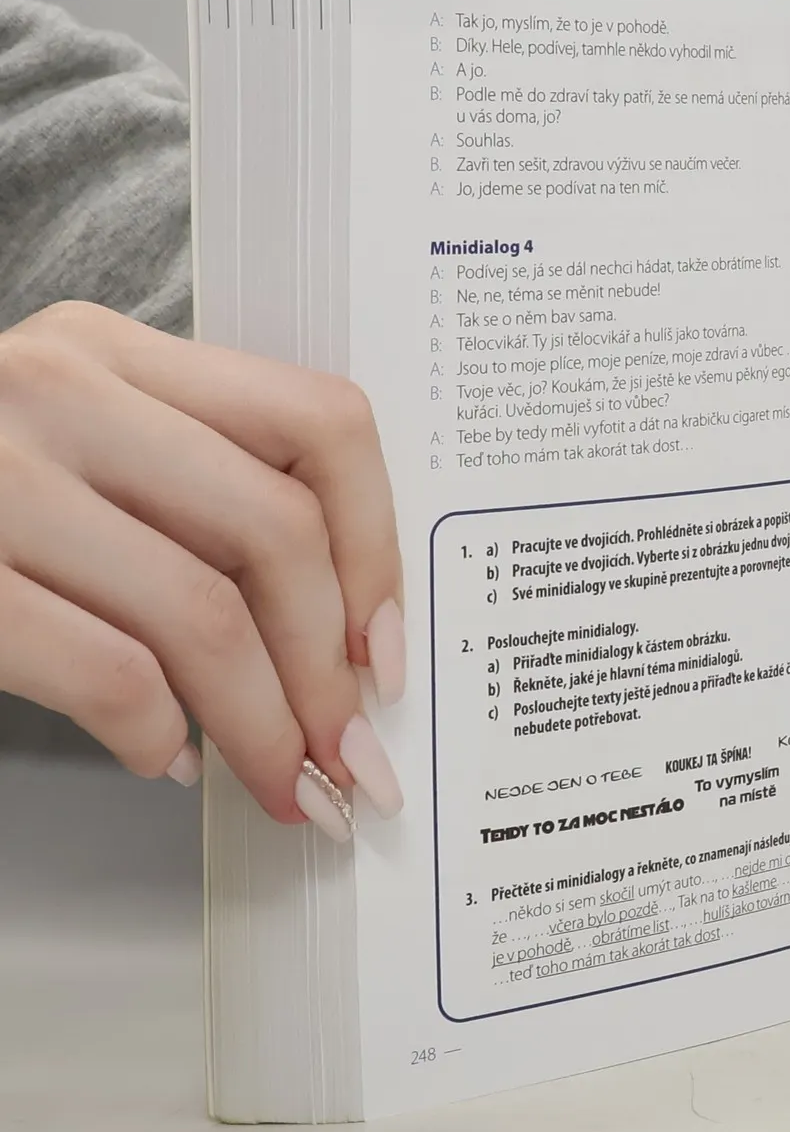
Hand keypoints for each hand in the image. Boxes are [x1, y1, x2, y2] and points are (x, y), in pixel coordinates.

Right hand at [0, 302, 405, 838]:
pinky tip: (160, 756)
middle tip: (349, 755)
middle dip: (330, 671)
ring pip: (203, 615)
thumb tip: (342, 634)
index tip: (389, 648)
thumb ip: (192, 494)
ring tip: (280, 780)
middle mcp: (57, 388)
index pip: (319, 422)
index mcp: (113, 351)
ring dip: (263, 727)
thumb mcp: (78, 448)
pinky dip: (153, 732)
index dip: (379, 548)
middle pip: (276, 533)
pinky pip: (108, 669)